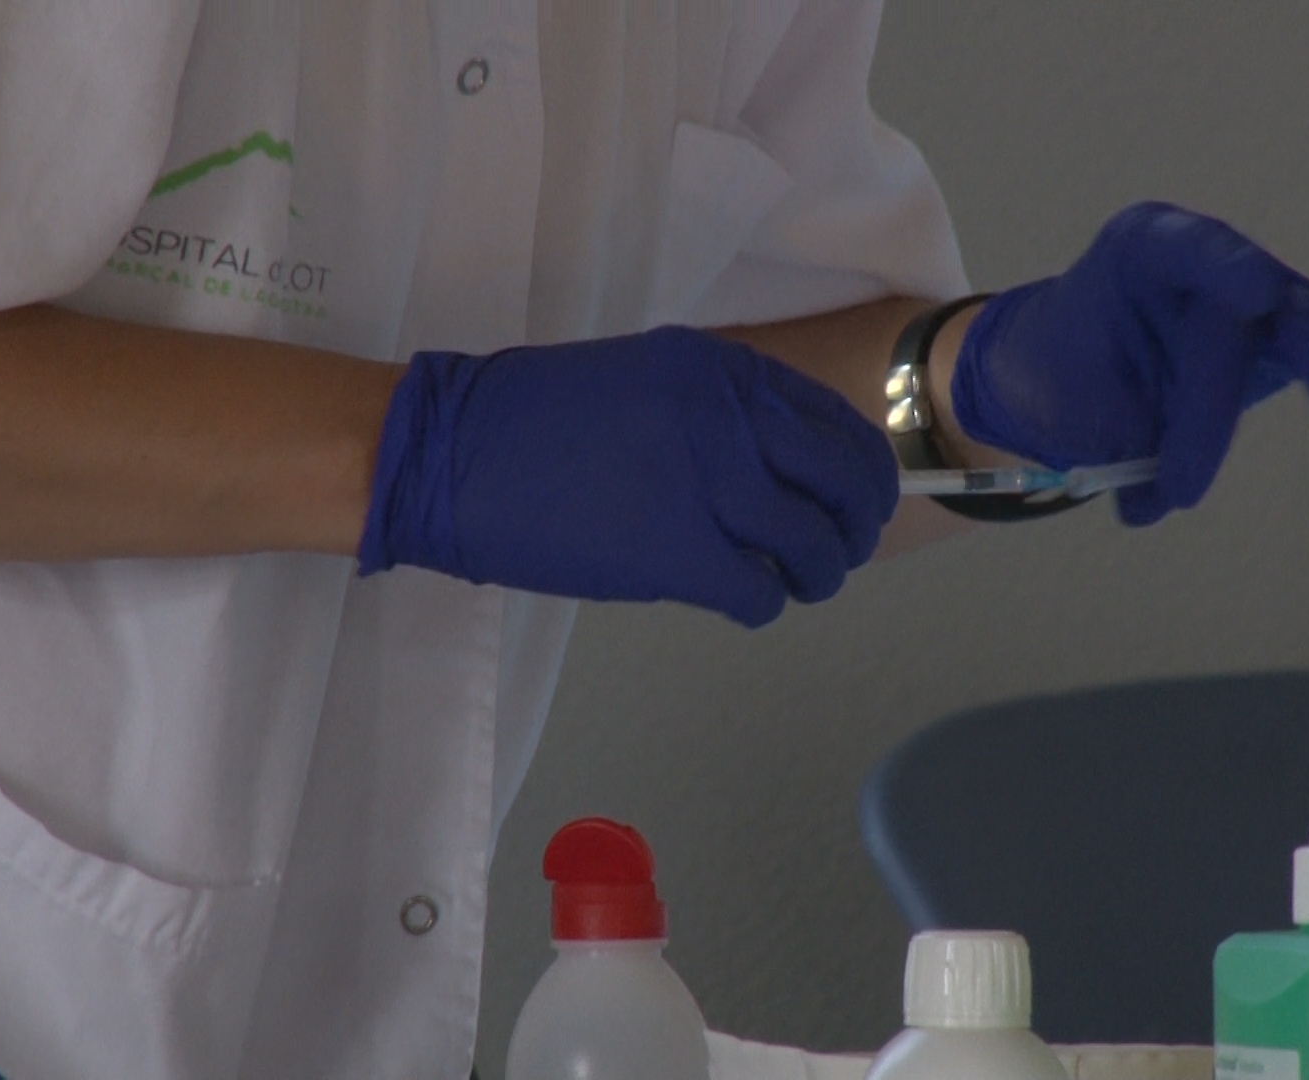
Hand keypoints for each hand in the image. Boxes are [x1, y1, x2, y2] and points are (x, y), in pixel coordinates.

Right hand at [356, 326, 897, 626]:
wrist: (445, 452)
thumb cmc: (534, 424)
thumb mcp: (646, 383)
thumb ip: (720, 416)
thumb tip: (790, 473)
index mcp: (723, 370)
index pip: (836, 423)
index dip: (863, 473)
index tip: (857, 503)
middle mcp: (729, 415)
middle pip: (847, 481)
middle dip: (857, 527)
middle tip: (839, 553)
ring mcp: (707, 481)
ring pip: (815, 544)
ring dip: (817, 574)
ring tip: (792, 582)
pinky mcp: (675, 550)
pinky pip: (760, 592)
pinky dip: (764, 605)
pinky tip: (743, 601)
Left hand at [949, 202, 1308, 524]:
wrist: (1072, 367)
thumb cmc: (1070, 377)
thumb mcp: (1073, 407)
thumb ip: (1117, 450)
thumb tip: (1148, 506)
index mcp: (1143, 250)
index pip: (1187, 248)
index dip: (1222, 262)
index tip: (1253, 285)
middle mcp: (1211, 261)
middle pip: (1243, 313)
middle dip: (1227, 392)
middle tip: (1215, 459)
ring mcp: (1263, 294)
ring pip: (1307, 325)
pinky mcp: (1297, 335)